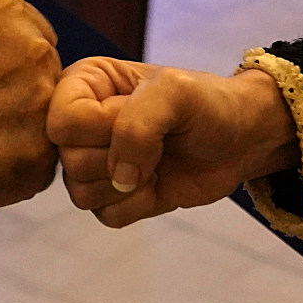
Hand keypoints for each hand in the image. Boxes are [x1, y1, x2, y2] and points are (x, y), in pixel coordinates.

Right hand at [0, 0, 59, 207]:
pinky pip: (42, 152)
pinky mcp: (45, 147)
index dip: (9, 58)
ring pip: (47, 111)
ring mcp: (44, 99)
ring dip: (24, 123)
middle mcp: (34, 48)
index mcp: (5, 13)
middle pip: (45, 69)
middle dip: (22, 87)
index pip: (33, 30)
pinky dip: (21, 159)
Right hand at [50, 59, 297, 228]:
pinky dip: (139, 205)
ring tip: (157, 161)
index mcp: (83, 85)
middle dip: (120, 156)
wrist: (240, 138)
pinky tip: (158, 183)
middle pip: (70, 161)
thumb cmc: (206, 103)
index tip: (135, 113)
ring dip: (130, 184)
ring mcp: (94, 163)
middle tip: (156, 140)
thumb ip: (137, 125)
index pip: (62, 122)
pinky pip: (105, 216)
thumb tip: (119, 177)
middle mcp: (80, 125)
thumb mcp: (175, 92)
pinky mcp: (113, 196)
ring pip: (81, 194)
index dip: (101, 128)